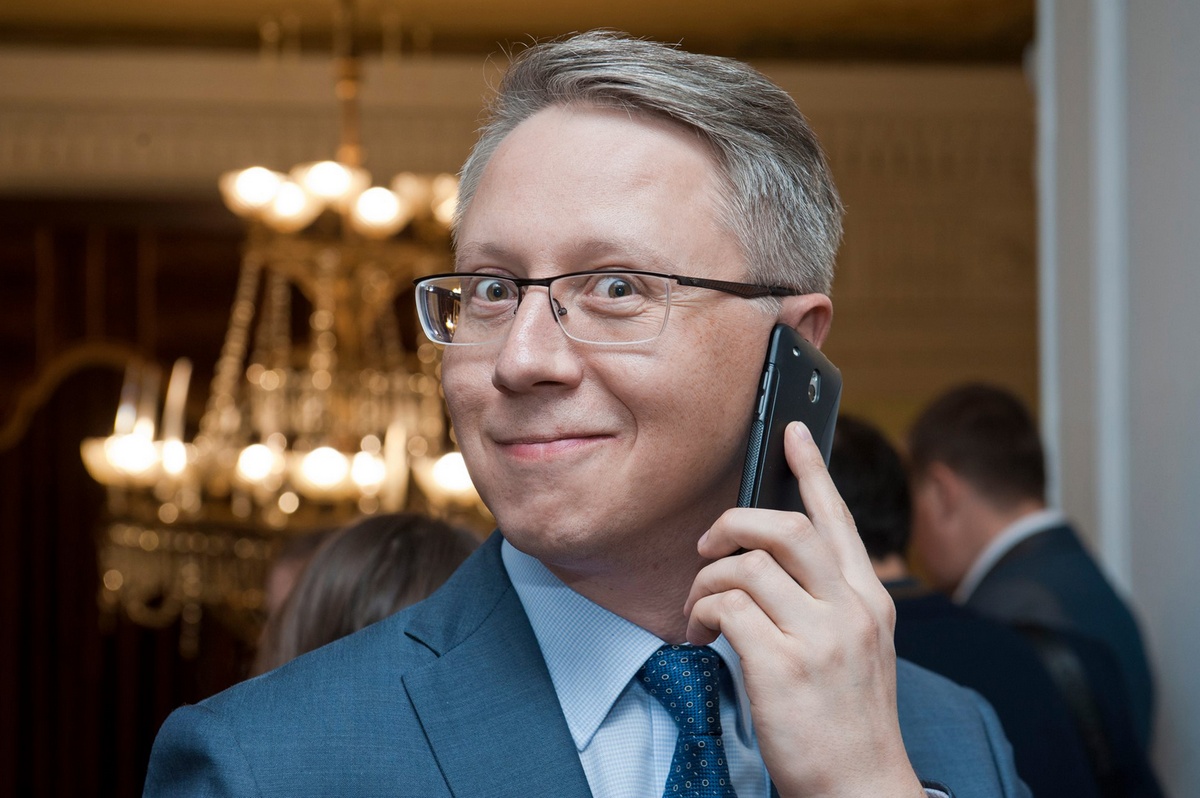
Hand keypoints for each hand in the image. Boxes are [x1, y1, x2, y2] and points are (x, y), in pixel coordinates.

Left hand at [684, 421, 922, 797]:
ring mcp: (822, 637)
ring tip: (700, 611)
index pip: (837, 519)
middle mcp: (852, 610)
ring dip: (706, 582)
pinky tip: (703, 636)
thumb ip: (826, 602)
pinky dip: (703, 614)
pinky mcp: (785, 666)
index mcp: (870, 600)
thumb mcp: (858, 649)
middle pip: (786, 528)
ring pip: (746, 567)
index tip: (791, 432)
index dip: (811, 469)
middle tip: (706, 547)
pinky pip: (728, 609)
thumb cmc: (847, 718)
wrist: (861, 788)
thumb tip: (766, 561)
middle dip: (733, 524)